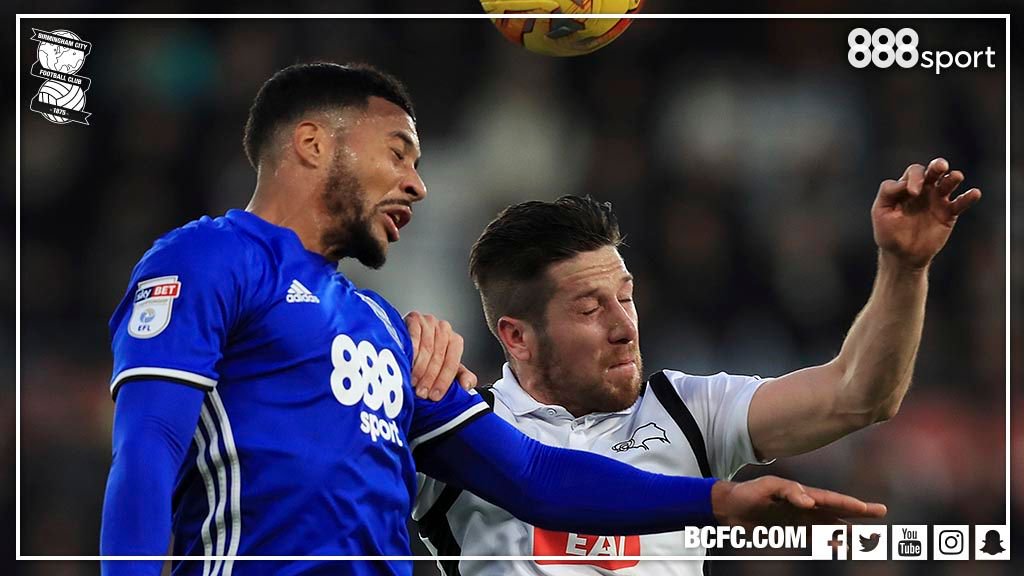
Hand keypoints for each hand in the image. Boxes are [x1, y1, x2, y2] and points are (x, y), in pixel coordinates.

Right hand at [404, 311, 478, 400]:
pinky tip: (408, 363)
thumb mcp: (446, 365)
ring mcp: (429, 322)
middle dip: (430, 378)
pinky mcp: (415, 318)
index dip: (444, 381)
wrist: (408, 336)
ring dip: (419, 368)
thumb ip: (460, 376)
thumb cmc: (428, 354)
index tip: (435, 396)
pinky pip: (414, 337)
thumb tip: (467, 385)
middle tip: (422, 392)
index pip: (452, 363)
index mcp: (455, 340)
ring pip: (427, 348)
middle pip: (439, 357)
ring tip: (413, 382)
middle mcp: (444, 329)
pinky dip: (411, 352)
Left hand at [711, 475, 886, 528]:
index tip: (866, 508)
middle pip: (837, 510)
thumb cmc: (749, 493)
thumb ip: (789, 491)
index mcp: (801, 493)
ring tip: (868, 536)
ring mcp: (800, 519)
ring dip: (848, 530)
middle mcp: (805, 506)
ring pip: (830, 526)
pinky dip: (828, 541)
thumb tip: (809, 501)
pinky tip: (841, 546)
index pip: (830, 499)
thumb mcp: (767, 487)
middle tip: (882, 512)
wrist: (731, 506)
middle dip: (859, 512)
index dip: (848, 503)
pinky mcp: (791, 530)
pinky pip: (815, 537)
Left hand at [872, 157, 980, 269]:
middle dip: (938, 166)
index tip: (912, 193)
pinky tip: (974, 193)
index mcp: (906, 186)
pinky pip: (961, 203)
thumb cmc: (888, 232)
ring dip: (953, 178)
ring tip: (955, 177)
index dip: (914, 179)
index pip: (914, 173)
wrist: (902, 255)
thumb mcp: (880, 211)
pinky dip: (968, 197)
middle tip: (940, 166)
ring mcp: (937, 200)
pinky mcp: (949, 213)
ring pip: (948, 183)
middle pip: (933, 171)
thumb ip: (888, 193)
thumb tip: (903, 182)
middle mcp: (924, 189)